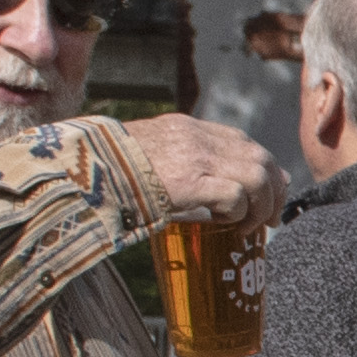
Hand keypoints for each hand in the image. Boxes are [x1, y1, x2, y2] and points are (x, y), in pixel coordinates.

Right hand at [124, 113, 280, 228]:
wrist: (82, 169)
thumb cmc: (110, 172)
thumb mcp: (151, 159)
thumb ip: (181, 167)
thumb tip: (214, 197)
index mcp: (188, 129)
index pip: (244, 142)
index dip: (265, 169)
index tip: (269, 194)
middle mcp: (198, 137)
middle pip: (261, 158)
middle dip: (274, 192)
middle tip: (269, 220)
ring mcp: (196, 157)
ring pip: (257, 176)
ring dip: (260, 207)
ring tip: (247, 228)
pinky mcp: (190, 181)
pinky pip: (236, 196)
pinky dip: (240, 214)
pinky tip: (227, 226)